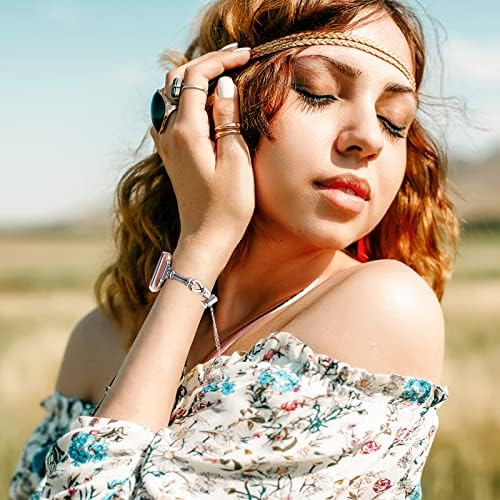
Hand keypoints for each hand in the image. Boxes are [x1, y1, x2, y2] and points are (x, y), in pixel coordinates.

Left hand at [150, 46, 254, 256]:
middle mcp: (169, 133)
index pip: (197, 78)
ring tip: (224, 76)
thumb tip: (224, 87)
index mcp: (185, 132)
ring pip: (172, 94)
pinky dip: (188, 98)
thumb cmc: (226, 207)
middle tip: (237, 59)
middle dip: (207, 63)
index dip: (221, 61)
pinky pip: (171, 113)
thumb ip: (228, 120)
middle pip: (179, 79)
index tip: (246, 55)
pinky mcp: (171, 154)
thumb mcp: (236, 162)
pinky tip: (206, 104)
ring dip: (196, 79)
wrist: (205, 239)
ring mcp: (166, 144)